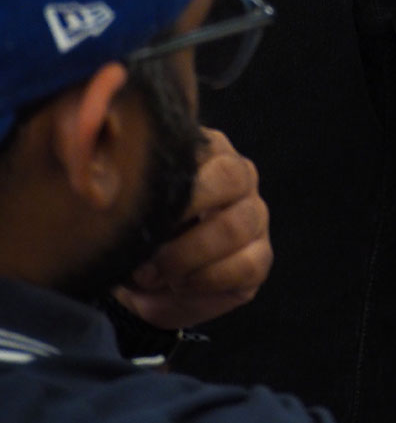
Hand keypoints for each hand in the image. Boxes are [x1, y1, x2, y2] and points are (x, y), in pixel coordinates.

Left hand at [114, 128, 272, 329]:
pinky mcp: (260, 257)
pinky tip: (179, 285)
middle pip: (234, 176)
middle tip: (150, 242)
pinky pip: (246, 264)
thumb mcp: (123, 201)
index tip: (142, 205)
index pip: (207, 146)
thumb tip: (98, 175)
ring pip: (238, 225)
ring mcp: (255, 217)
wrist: (145, 286)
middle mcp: (240, 178)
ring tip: (152, 273)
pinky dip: (206, 280)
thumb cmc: (136, 232)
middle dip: (187, 212)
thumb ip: (116, 177)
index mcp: (208, 153)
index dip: (175, 177)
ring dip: (188, 255)